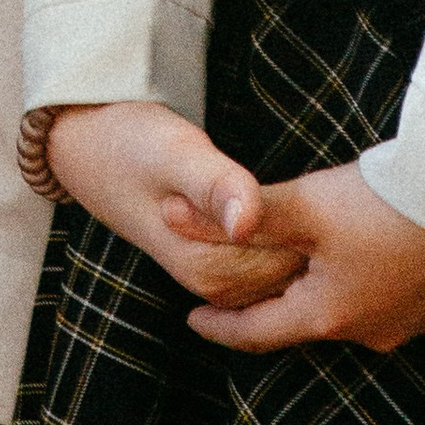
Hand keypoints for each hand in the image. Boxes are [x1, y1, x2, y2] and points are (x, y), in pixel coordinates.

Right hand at [45, 101, 307, 309]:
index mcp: (208, 265)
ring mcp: (213, 277)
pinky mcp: (215, 262)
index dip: (319, 223)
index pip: (295, 259)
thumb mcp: (177, 153)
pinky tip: (297, 210)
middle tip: (332, 188)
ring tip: (318, 195)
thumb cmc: (133, 142)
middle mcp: (212, 283)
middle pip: (295, 268)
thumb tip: (247, 221)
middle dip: (317, 234)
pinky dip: (291, 239)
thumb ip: (216, 186)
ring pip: (286, 267)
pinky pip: (272, 261)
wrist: (92, 147)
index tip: (329, 186)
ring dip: (307, 236)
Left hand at [187, 162, 424, 355]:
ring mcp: (421, 323)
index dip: (220, 326)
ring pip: (363, 312)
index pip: (258, 333)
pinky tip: (388, 254)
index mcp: (329, 316)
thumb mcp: (306, 204)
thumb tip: (167, 217)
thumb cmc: (388, 203)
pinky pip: (408, 301)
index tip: (193, 318)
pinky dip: (386, 282)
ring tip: (320, 264)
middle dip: (280, 305)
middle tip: (251, 289)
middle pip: (311, 322)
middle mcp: (375, 332)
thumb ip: (240, 215)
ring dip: (337, 292)